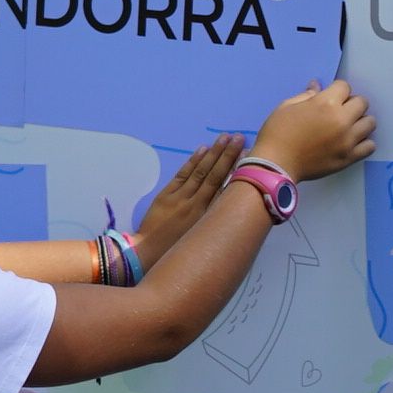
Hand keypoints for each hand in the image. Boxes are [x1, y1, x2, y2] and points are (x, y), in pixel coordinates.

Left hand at [133, 136, 241, 256]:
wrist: (145, 254)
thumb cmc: (176, 252)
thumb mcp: (200, 239)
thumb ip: (214, 222)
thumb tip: (230, 207)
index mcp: (206, 217)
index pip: (224, 188)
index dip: (236, 170)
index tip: (247, 155)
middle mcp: (195, 203)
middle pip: (214, 175)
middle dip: (227, 155)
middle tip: (239, 137)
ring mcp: (179, 197)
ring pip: (200, 171)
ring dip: (213, 153)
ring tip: (224, 138)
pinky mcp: (166, 195)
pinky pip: (183, 175)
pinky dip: (193, 161)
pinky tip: (203, 150)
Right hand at [249, 79, 376, 182]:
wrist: (276, 164)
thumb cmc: (277, 132)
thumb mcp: (287, 106)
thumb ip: (307, 95)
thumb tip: (317, 86)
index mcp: (326, 104)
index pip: (345, 86)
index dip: (336, 90)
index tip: (330, 97)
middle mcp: (342, 120)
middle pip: (362, 103)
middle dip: (351, 103)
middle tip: (339, 111)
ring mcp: (348, 140)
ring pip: (370, 123)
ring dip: (360, 121)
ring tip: (347, 127)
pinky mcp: (349, 157)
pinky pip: (370, 146)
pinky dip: (363, 142)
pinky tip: (351, 142)